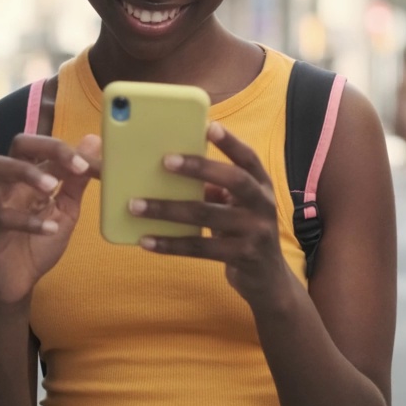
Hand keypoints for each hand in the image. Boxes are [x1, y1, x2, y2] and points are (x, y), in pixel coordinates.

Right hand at [0, 134, 101, 305]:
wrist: (18, 280)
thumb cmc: (40, 240)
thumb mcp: (67, 209)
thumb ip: (77, 180)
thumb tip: (94, 142)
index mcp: (33, 176)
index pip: (48, 147)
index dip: (74, 150)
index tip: (97, 164)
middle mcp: (14, 182)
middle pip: (18, 144)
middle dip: (47, 146)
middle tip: (76, 164)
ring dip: (27, 172)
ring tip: (52, 187)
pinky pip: (2, 216)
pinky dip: (28, 221)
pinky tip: (50, 229)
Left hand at [129, 122, 292, 309]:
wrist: (269, 279)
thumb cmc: (243, 232)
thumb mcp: (237, 206)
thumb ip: (215, 189)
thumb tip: (169, 170)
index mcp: (262, 186)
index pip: (248, 158)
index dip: (230, 142)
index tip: (209, 126)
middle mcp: (263, 205)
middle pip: (234, 180)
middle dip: (200, 168)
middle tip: (165, 161)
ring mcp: (255, 232)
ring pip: (208, 216)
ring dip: (168, 209)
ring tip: (136, 205)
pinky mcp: (242, 257)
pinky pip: (199, 249)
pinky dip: (170, 244)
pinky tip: (146, 240)